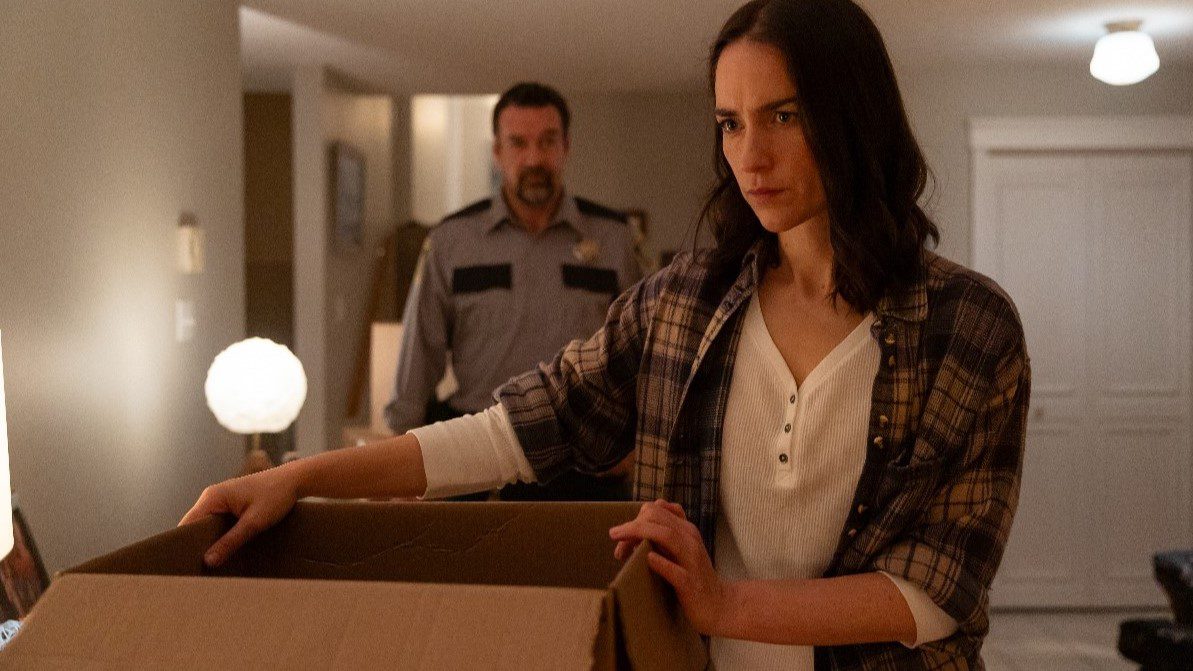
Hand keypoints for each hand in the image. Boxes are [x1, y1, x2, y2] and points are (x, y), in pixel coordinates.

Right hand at [179, 466, 299, 567]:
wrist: (295, 480)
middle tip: (200, 570)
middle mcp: (212, 497)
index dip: (185, 545)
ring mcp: (222, 500)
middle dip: (198, 546)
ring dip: (211, 542)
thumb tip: (208, 561)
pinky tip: (226, 550)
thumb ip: (231, 541)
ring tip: (212, 564)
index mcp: (212, 497)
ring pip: (208, 526)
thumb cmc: (276, 495)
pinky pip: (219, 523)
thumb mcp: (254, 522)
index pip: (187, 524)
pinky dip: (220, 536)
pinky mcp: (231, 504)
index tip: (186, 566)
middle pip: (195, 526)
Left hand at [608, 499, 729, 634]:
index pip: (656, 509)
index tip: (621, 536)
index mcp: (686, 530)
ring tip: (620, 547)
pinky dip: (660, 563)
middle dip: (632, 527)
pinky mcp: (690, 583)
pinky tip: (648, 560)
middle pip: (657, 518)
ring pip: (667, 536)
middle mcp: (690, 539)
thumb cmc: (693, 576)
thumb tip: (634, 528)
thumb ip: (662, 535)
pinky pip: (675, 570)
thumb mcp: (680, 549)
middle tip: (616, 544)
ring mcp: (691, 561)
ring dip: (639, 535)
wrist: (719, 604)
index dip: (635, 519)